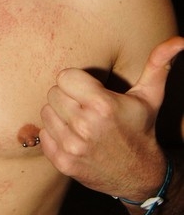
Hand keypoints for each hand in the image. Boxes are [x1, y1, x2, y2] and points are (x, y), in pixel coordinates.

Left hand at [39, 36, 183, 198]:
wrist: (141, 175)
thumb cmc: (142, 128)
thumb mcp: (150, 96)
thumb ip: (158, 63)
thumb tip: (179, 40)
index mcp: (103, 105)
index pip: (64, 76)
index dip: (76, 81)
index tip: (89, 90)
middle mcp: (85, 126)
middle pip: (53, 93)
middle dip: (68, 97)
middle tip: (85, 106)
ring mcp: (73, 147)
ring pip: (46, 112)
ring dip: (60, 114)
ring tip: (80, 120)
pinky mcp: (64, 163)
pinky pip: (43, 135)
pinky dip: (55, 135)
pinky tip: (74, 137)